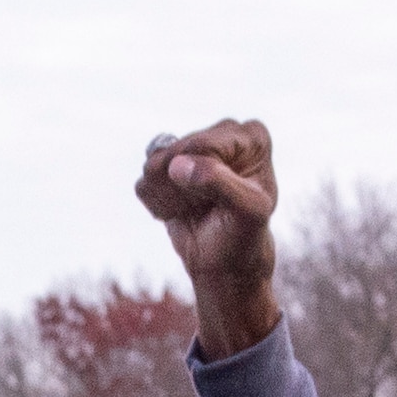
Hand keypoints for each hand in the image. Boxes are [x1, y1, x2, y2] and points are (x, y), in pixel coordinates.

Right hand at [134, 116, 281, 358]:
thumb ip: (217, 182)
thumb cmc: (243, 235)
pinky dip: (158, 204)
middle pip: (174, 151)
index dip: (199, 177)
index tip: (217, 201)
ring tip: (195, 210)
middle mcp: (223, 133)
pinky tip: (182, 212)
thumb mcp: (245, 210)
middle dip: (183, 188)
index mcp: (251, 136)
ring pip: (153, 166)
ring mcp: (193, 148)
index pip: (202, 144)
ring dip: (169, 198)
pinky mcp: (169, 167)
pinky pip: (144, 182)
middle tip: (205, 208)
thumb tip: (177, 165)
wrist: (225, 263)